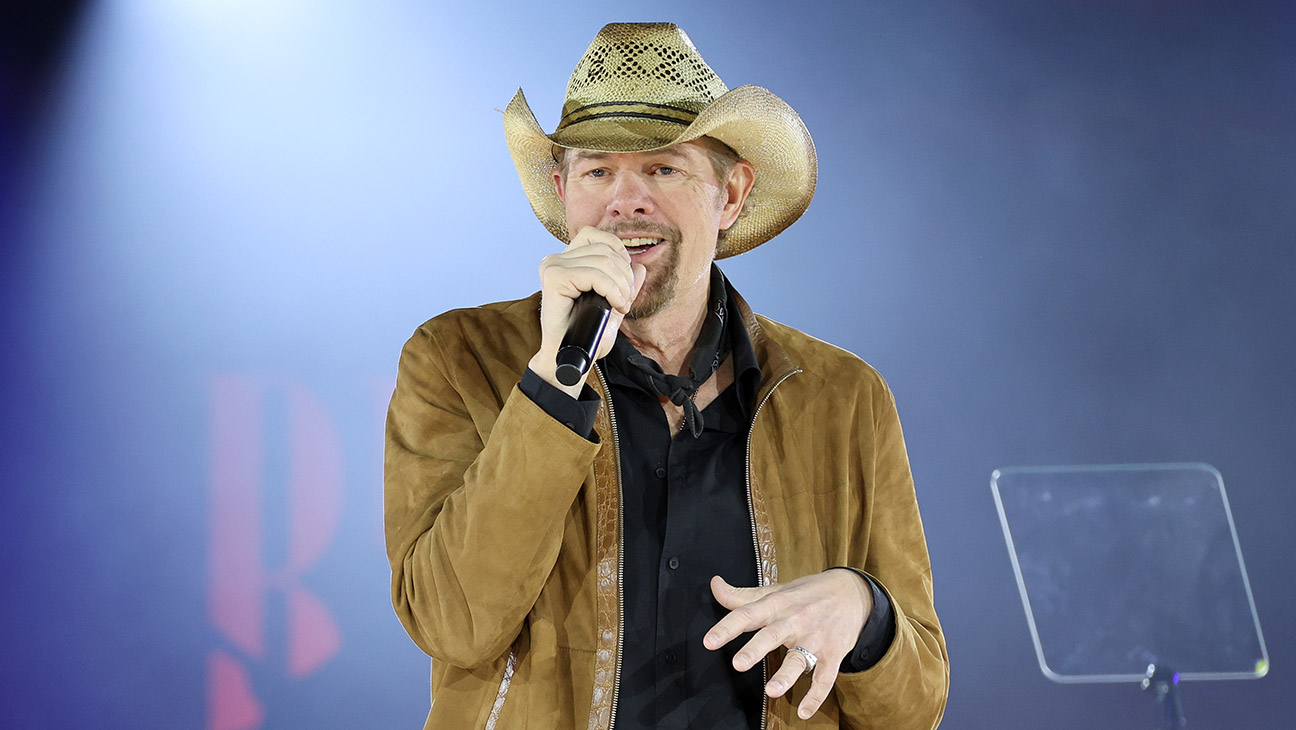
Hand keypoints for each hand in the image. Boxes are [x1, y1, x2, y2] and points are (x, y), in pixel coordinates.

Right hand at [529, 226, 646, 393]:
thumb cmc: (586, 335)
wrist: (569, 359)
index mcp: (566, 261)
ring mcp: (553, 267)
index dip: (616, 248)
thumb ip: (624, 285)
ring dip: (621, 285)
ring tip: (621, 305)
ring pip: (601, 261)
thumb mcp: (612, 306)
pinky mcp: (554, 279)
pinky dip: (612, 289)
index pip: (593, 235)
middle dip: (624, 275)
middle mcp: (556, 260)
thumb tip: (640, 266)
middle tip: (625, 300)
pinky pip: (593, 274)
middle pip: (603, 249)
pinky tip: (614, 305)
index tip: (626, 275)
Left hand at [703, 571, 872, 719]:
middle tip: (738, 664)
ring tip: (772, 691)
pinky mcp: (833, 654)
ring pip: (799, 659)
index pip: (747, 614)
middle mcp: (794, 621)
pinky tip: (804, 711)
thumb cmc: (807, 594)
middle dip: (755, 650)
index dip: (727, 628)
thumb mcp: (775, 591)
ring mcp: (815, 638)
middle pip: (772, 635)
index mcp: (776, 605)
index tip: (709, 642)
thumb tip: (715, 584)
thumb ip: (743, 595)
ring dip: (786, 676)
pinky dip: (816, 696)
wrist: (852, 592)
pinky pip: (825, 678)